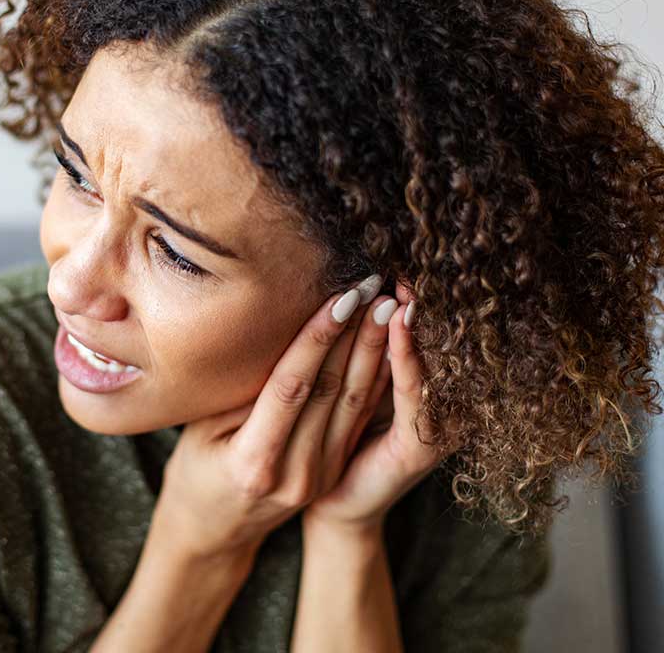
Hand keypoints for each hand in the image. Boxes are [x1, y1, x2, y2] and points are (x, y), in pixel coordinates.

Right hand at [155, 279, 399, 560]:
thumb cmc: (195, 470)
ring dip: (373, 350)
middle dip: (355, 333)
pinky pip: (357, 417)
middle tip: (373, 287)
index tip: (340, 298)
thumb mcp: (201, 430)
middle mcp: (294, 474)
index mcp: (253, 463)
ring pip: (353, 402)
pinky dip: (373, 377)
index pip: (292, 387)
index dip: (317, 339)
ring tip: (388, 305)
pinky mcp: (333, 470)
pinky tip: (386, 343)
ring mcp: (320, 476)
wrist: (214, 530)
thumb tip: (277, 337)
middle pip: (331, 391)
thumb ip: (239, 393)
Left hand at [301, 283, 454, 533]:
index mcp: (414, 391)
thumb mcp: (346, 390)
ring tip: (403, 280)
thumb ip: (357, 355)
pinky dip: (406, 358)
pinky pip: (414, 397)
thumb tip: (344, 294)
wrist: (332, 507)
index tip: (392, 260)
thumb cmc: (332, 441)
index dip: (405, 300)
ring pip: (422, 363)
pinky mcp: (418, 450)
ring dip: (410, 320)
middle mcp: (434, 408)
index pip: (413, 337)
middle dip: (412, 303)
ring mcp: (432, 430)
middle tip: (404, 258)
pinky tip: (396, 323)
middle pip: (425, 345)